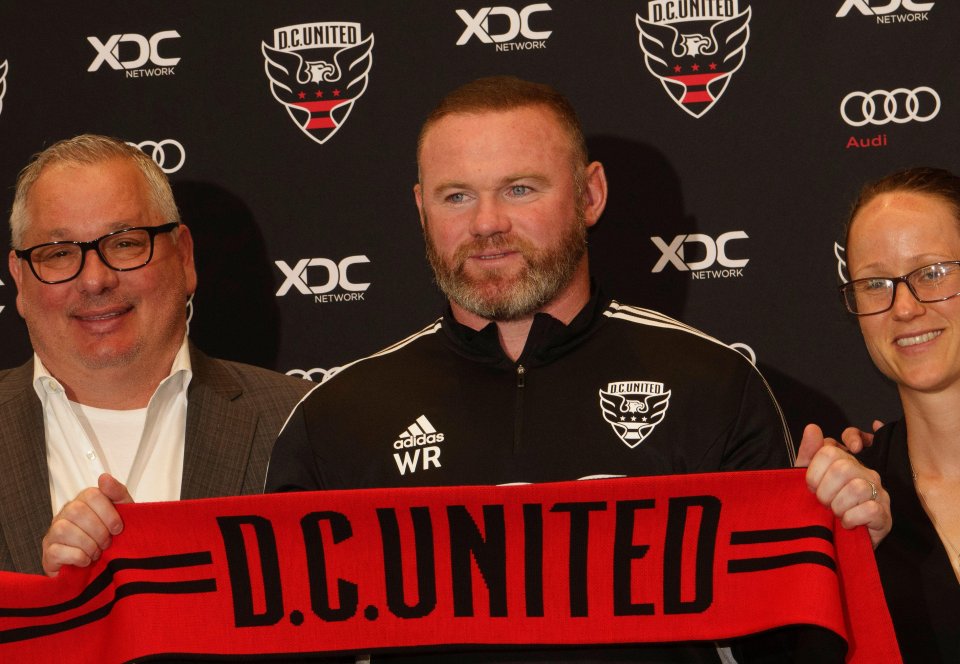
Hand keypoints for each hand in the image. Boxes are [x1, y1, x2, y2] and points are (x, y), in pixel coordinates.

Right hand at [41, 473, 133, 576]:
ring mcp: (54, 532)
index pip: (92, 495)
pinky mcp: (48, 552)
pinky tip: (86, 560)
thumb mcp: (123, 513)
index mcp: (84, 501)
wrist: (102, 566)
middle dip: (99, 530)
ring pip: (65, 530)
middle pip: (78, 511)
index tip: (118, 528)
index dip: (108, 513)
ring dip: (88, 544)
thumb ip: (117, 493)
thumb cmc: (110, 536)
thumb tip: (104, 477)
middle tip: (107, 542)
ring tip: (97, 552)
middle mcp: (66, 513)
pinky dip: (78, 557)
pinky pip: (57, 551)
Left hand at [796, 423, 890, 548]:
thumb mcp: (809, 481)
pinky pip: (869, 509)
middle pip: (842, 467)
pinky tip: (846, 524)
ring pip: (856, 488)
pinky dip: (852, 518)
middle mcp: (865, 472)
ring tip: (835, 514)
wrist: (839, 542)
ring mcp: (878, 492)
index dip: (814, 470)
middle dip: (824, 490)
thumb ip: (808, 454)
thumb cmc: (824, 508)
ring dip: (838, 505)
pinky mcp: (885, 514)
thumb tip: (812, 427)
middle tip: (822, 503)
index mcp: (846, 461)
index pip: (830, 449)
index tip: (811, 485)